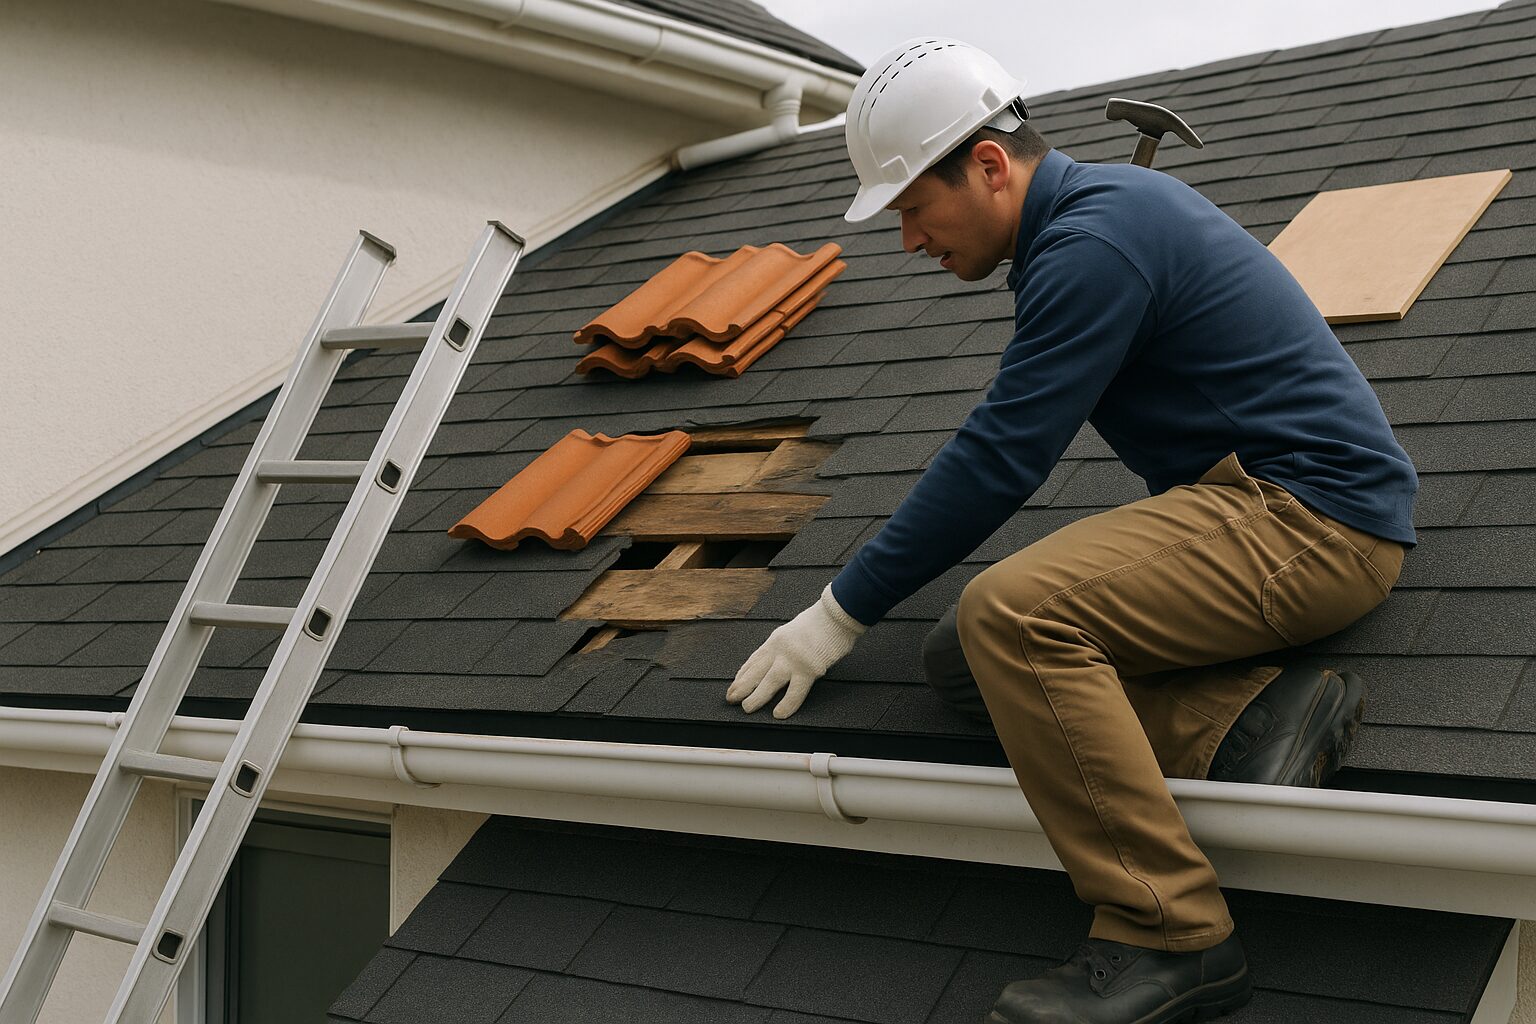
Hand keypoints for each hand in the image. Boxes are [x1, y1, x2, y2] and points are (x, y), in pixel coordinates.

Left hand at [726, 582, 867, 718]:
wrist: (837, 614)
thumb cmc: (822, 621)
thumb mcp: (795, 629)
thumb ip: (785, 646)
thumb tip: (781, 658)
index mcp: (776, 640)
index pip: (755, 660)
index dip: (743, 674)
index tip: (734, 684)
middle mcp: (780, 649)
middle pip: (756, 670)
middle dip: (742, 686)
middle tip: (730, 699)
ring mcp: (793, 659)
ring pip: (769, 681)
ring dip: (757, 696)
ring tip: (747, 708)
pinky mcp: (809, 668)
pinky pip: (795, 691)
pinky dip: (787, 703)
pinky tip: (779, 713)